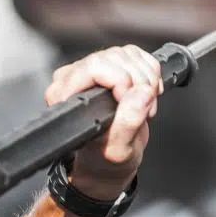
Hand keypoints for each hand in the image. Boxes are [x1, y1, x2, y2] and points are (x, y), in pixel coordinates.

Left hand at [44, 45, 162, 199]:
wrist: (109, 161)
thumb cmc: (104, 159)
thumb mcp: (117, 150)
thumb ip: (127, 123)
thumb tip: (141, 94)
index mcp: (65, 95)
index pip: (95, 66)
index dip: (121, 80)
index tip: (131, 101)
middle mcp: (74, 77)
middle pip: (115, 57)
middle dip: (138, 81)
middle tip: (145, 106)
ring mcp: (92, 68)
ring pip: (128, 54)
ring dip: (146, 79)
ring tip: (145, 105)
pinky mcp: (110, 65)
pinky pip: (137, 55)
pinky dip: (150, 72)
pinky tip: (146, 93)